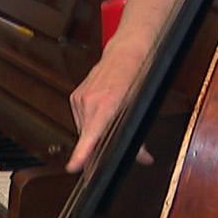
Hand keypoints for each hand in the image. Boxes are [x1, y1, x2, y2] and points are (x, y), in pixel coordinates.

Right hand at [65, 40, 151, 172]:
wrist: (125, 51)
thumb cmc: (136, 75)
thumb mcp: (141, 109)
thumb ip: (139, 137)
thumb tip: (144, 158)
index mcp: (106, 104)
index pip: (90, 134)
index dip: (82, 153)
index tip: (74, 167)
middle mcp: (88, 101)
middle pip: (88, 137)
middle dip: (96, 151)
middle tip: (106, 160)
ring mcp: (79, 98)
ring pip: (84, 129)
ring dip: (94, 135)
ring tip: (107, 130)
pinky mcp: (75, 96)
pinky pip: (81, 119)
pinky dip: (90, 124)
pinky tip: (101, 118)